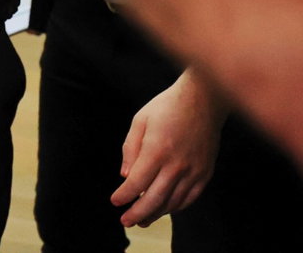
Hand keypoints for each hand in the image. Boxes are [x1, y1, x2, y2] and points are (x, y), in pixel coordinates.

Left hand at [112, 69, 225, 225]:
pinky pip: (190, 198)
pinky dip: (176, 207)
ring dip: (156, 214)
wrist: (203, 100)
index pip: (137, 183)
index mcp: (157, 150)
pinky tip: (165, 208)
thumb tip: (125, 176)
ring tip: (142, 219)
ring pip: (173, 202)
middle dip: (137, 214)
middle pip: (154, 199)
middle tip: (125, 221)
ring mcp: (194, 171)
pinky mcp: (205, 173)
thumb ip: (130, 149)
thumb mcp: (140, 120)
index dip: (124, 196)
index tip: (115, 202)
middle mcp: (177, 164)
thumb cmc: (167, 107)